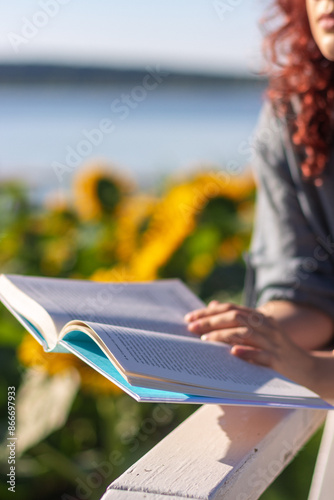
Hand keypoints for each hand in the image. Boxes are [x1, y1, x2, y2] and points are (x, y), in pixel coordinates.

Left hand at [185, 301, 315, 385]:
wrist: (307, 367)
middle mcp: (266, 325)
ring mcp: (273, 342)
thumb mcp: (258, 331)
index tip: (189, 318)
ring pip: (246, 333)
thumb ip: (237, 319)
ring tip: (204, 340)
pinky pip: (262, 355)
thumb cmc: (277, 349)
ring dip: (223, 335)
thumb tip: (212, 305)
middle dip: (210, 321)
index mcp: (260, 317)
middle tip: (190, 327)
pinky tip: (233, 352)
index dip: (208, 312)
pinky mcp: (279, 359)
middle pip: (235, 317)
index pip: (230, 309)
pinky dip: (247, 352)